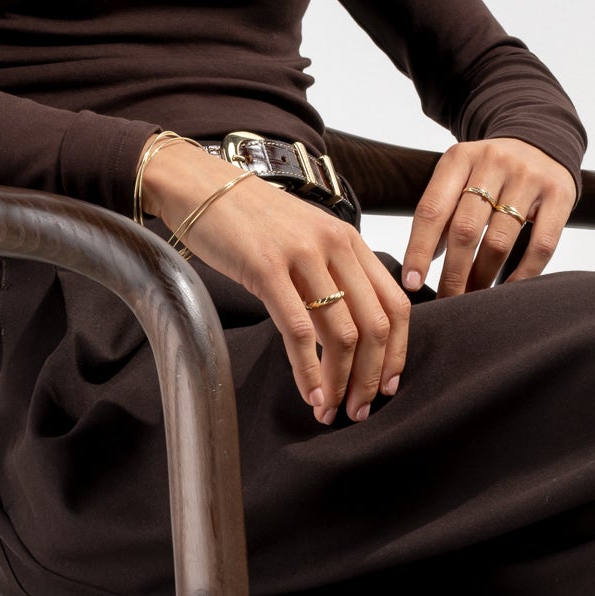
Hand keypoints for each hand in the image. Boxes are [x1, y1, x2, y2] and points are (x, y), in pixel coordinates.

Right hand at [142, 139, 409, 424]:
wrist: (197, 185)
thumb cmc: (249, 220)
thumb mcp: (306, 240)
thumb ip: (333, 276)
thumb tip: (353, 334)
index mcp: (350, 241)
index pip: (395, 305)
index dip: (398, 353)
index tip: (388, 386)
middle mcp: (335, 245)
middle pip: (375, 326)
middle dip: (371, 378)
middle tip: (360, 410)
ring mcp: (302, 255)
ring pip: (342, 333)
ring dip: (340, 381)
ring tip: (332, 409)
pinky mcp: (266, 267)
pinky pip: (299, 331)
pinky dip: (308, 371)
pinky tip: (310, 394)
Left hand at [401, 137, 576, 297]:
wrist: (543, 141)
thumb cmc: (493, 172)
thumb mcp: (461, 177)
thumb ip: (442, 212)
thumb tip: (422, 264)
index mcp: (460, 158)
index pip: (432, 209)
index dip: (419, 249)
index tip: (411, 283)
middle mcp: (493, 162)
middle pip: (465, 229)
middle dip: (453, 273)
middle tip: (448, 301)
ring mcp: (528, 177)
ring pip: (500, 241)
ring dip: (484, 277)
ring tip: (475, 299)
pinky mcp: (559, 194)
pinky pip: (540, 245)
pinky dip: (523, 275)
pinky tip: (509, 290)